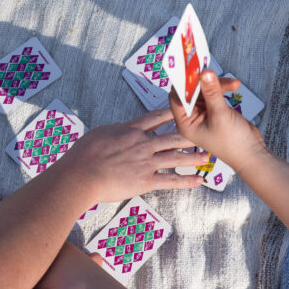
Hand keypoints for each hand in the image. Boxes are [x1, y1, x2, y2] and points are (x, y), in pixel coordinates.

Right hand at [60, 108, 205, 202]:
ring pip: (176, 157)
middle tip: (204, 132)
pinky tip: (198, 180)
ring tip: (207, 156)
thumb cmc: (83, 155)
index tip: (185, 107)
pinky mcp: (145, 181)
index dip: (172, 112)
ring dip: (193, 157)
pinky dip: (186, 181)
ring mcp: (146, 162)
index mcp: (131, 130)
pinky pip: (171, 180)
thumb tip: (120, 129)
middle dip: (191, 134)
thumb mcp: (100, 133)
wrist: (81, 175)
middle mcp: (142, 143)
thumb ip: (115, 130)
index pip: (156, 117)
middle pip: (172, 136)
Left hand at [170, 70, 265, 173]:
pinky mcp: (215, 109)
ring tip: (232, 83)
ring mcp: (204, 113)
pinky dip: (223, 88)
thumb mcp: (220, 115)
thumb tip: (205, 73)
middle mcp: (191, 117)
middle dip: (203, 81)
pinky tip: (234, 86)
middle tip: (212, 70)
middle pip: (191, 91)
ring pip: (205, 89)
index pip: (177, 97)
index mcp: (185, 123)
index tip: (192, 69)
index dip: (183, 83)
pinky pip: (214, 93)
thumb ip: (212, 93)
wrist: (251, 153)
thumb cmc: (232, 142)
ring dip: (217, 84)